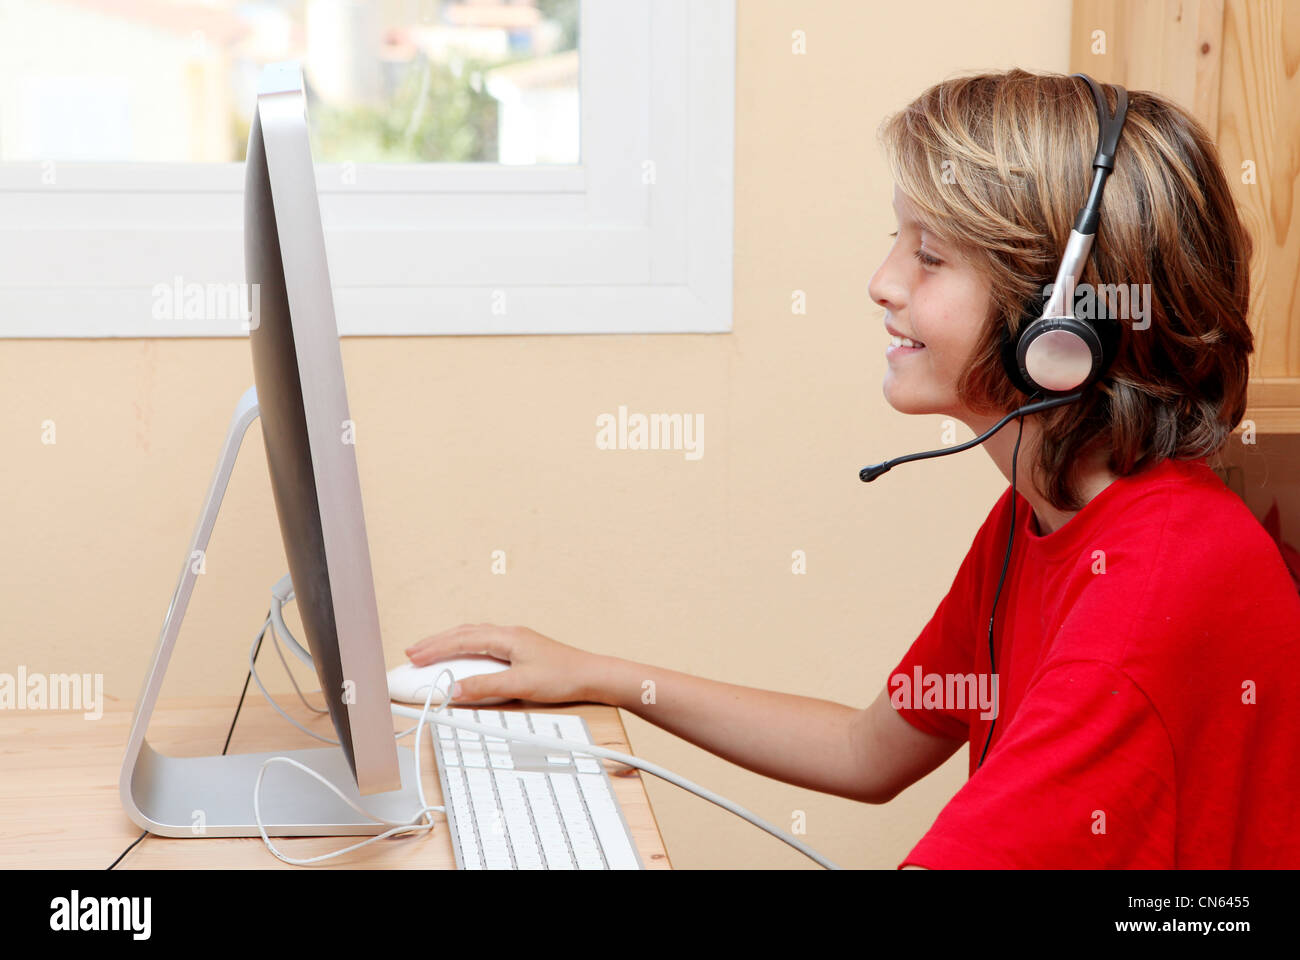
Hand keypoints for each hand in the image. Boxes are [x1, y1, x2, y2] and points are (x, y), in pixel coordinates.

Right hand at [404, 624, 608, 704]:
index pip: (462, 639)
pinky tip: (463, 654)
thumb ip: (485, 687)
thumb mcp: (520, 685)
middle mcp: (509, 634)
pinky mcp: (521, 649)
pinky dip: (466, 646)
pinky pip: (484, 642)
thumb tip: (453, 690)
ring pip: (474, 635)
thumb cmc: (563, 677)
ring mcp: (515, 640)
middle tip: (412, 653)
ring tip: (430, 651)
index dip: (435, 648)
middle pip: (464, 633)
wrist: (592, 675)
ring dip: (450, 642)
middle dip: (436, 642)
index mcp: (506, 637)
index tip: (414, 657)